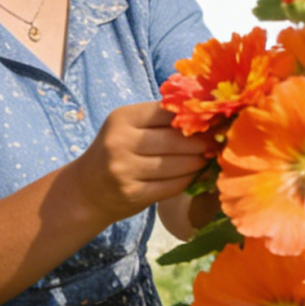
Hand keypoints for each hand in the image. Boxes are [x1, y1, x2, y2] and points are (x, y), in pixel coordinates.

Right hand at [75, 102, 215, 223]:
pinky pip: (171, 186)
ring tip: (210, 156)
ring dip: (198, 161)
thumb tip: (204, 109)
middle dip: (201, 140)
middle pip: (174, 140)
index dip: (192, 115)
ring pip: (176, 164)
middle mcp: (120, 142)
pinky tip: (196, 174)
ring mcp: (125, 171)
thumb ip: (159, 119)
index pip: (166, 112)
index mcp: (122, 118)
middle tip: (218, 140)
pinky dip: (188, 179)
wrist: (86, 190)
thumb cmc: (115, 150)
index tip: (214, 117)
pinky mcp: (133, 195)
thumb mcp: (128, 126)